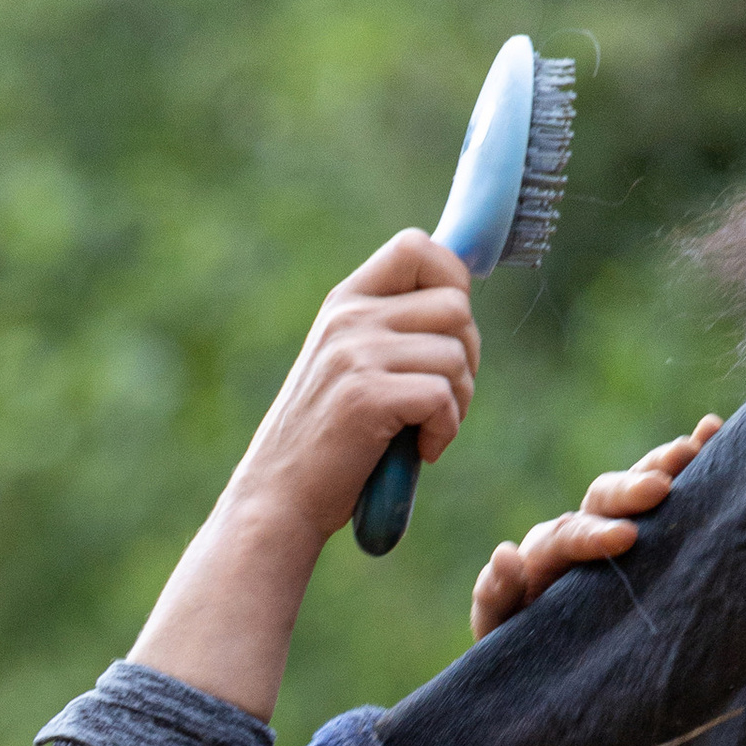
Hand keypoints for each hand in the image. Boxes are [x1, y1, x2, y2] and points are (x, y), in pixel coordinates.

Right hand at [131, 230, 478, 716]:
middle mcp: (347, 318)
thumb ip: (392, 331)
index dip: (452, 278)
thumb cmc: (326, 442)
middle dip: (467, 354)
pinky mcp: (365, 395)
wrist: (278, 500)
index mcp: (344, 303)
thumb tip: (462, 304)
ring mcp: (354, 354)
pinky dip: (446, 431)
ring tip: (424, 430)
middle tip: (441, 398)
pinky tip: (420, 452)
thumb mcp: (351, 366)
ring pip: (456, 353)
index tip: (450, 330)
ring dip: (458, 400)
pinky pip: (443, 395)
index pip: (416, 245)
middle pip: (455, 304)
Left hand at [469, 418, 721, 640]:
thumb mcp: (502, 627)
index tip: (626, 538)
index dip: (594, 535)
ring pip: (634, 487)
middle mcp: (577, 532)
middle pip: (600, 499)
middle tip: (661, 488)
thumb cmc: (523, 650)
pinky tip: (711, 431)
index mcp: (544, 555)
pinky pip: (663, 492)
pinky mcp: (642, 534)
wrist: (547, 663)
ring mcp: (609, 529)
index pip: (567, 536)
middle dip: (630, 489)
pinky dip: (684, 462)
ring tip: (700, 443)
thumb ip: (496, 596)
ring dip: (664, 464)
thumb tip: (506, 553)